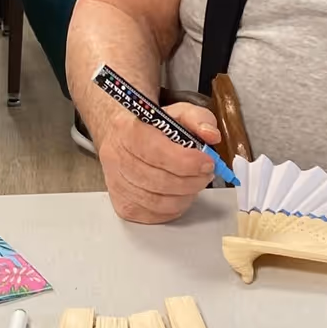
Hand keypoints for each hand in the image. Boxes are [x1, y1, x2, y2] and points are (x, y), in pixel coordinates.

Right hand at [98, 101, 221, 223]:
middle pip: (158, 181)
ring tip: (194, 183)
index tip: (207, 162)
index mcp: (127, 128)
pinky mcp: (121, 203)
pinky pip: (153, 215)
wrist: (122, 136)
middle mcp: (116, 157)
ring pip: (157, 202)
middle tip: (206, 173)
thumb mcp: (178, 112)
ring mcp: (116, 183)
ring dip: (185, 196)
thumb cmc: (151, 126)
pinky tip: (179, 194)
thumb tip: (211, 135)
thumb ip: (199, 119)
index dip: (186, 162)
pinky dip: (173, 208)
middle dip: (191, 180)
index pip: (156, 151)